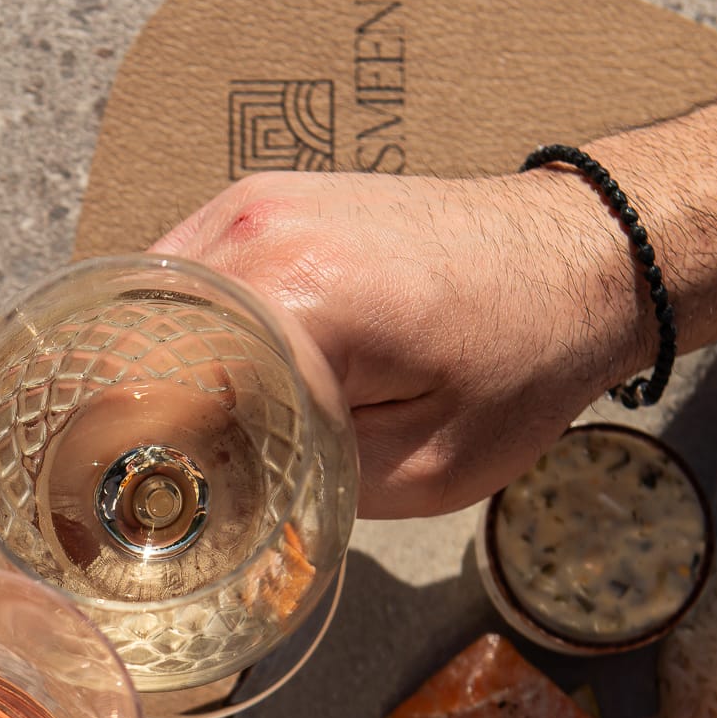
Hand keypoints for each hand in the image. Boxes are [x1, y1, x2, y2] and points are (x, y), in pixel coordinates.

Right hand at [151, 170, 649, 518]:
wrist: (586, 253)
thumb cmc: (524, 362)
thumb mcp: (421, 472)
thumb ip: (304, 488)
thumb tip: (215, 499)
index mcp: (294, 298)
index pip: (152, 395)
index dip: (138, 466)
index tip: (139, 520)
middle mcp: (257, 233)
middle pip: (132, 343)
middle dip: (129, 420)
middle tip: (147, 489)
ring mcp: (254, 202)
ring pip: (146, 304)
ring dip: (150, 369)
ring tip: (176, 437)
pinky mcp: (265, 197)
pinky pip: (184, 271)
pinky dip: (180, 326)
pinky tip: (206, 375)